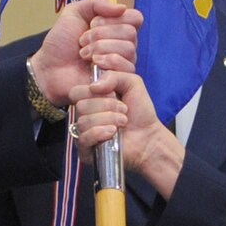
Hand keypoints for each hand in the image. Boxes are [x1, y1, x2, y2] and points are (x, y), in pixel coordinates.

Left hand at [30, 0, 136, 109]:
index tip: (93, 23)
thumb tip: (122, 7)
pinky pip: (126, 68)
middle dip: (101, 34)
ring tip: (84, 54)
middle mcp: (124, 45)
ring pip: (128, 49)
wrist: (50, 69)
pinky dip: (106, 62)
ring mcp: (123, 63)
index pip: (135, 18)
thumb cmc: (61, 44)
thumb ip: (96, 3)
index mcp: (117, 28)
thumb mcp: (74, 13)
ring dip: (100, 48)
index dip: (115, 18)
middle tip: (82, 41)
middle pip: (130, 33)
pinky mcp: (120, 80)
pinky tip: (91, 66)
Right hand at [73, 70, 183, 195]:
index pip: (76, 92)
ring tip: (123, 122)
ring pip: (84, 121)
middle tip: (124, 111)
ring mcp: (84, 133)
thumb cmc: (140, 112)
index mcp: (90, 100)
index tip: (114, 95)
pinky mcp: (86, 150)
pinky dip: (100, 133)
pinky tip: (113, 133)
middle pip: (80, 106)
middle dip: (107, 106)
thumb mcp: (132, 83)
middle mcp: (85, 116)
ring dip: (108, 119)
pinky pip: (83, 138)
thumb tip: (93, 86)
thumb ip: (114, 75)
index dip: (95, 92)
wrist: (149, 137)